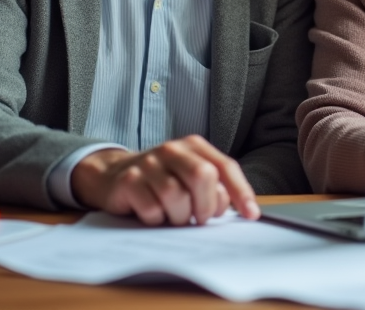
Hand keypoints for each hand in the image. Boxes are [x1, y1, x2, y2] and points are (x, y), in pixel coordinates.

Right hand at [71, 134, 259, 225]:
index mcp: (193, 146)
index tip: (251, 215)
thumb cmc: (161, 180)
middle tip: (201, 218)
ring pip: (176, 196)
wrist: (113, 176)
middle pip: (202, 176)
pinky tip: (153, 214)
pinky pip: (152, 209)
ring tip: (174, 216)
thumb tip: (242, 210)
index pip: (225, 167)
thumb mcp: (189, 176)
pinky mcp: (129, 181)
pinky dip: (157, 220)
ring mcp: (148, 163)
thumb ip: (215, 187)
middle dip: (207, 205)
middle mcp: (171, 149)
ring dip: (180, 217)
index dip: (241, 192)